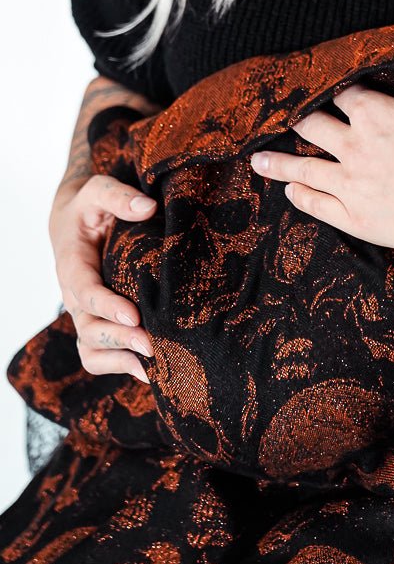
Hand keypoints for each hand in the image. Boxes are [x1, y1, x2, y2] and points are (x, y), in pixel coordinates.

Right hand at [49, 176, 155, 382]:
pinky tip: (149, 374)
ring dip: (118, 360)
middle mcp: (75, 295)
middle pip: (88, 327)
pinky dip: (119, 367)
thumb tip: (147, 207)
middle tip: (152, 344)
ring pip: (91, 348)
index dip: (106, 305)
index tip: (133, 315)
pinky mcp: (99, 321)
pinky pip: (99, 355)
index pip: (84, 290)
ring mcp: (86, 312)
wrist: (78, 221)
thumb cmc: (90, 206)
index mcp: (72, 264)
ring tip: (152, 367)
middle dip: (118, 339)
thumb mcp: (98, 190)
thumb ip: (118, 196)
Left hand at [250, 73, 393, 288]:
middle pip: (310, 126)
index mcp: (375, 113)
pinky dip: (300, 194)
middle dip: (291, 119)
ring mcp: (352, 184)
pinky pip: (318, 203)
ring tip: (256, 159)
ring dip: (277, 162)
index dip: (326, 87)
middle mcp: (355, 146)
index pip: (339, 93)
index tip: (311, 85)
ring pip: (303, 167)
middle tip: (270, 118)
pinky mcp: (356, 217)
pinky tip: (290, 190)